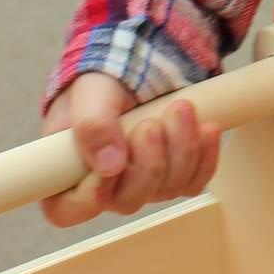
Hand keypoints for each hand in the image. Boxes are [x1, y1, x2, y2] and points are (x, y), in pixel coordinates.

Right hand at [40, 73, 221, 226]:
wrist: (140, 63)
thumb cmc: (103, 82)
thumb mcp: (90, 95)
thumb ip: (92, 125)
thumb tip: (111, 166)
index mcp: (67, 172)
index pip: (67, 210)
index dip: (88, 199)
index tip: (110, 168)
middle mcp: (105, 186)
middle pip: (128, 200)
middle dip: (148, 162)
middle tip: (152, 123)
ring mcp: (143, 183)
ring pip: (166, 189)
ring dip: (179, 149)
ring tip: (180, 109)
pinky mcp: (175, 174)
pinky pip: (195, 181)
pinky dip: (204, 155)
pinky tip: (207, 127)